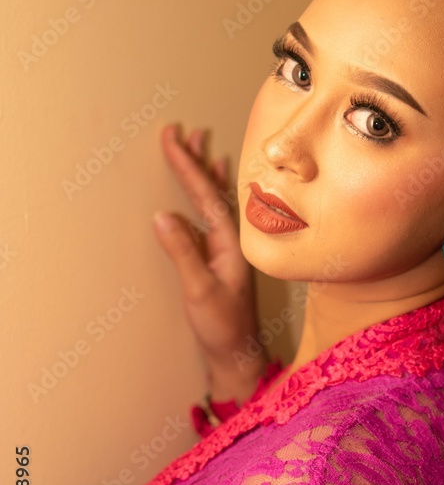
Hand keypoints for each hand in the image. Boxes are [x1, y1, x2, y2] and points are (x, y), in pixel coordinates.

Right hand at [152, 124, 267, 401]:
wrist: (238, 354)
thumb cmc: (222, 326)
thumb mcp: (199, 291)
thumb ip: (183, 253)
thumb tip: (162, 216)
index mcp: (229, 241)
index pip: (205, 194)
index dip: (187, 166)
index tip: (172, 139)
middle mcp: (232, 238)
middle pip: (211, 189)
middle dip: (194, 159)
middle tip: (179, 130)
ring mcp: (228, 245)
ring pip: (214, 197)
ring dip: (204, 169)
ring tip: (198, 142)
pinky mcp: (222, 255)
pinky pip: (215, 212)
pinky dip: (211, 190)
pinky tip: (215, 179)